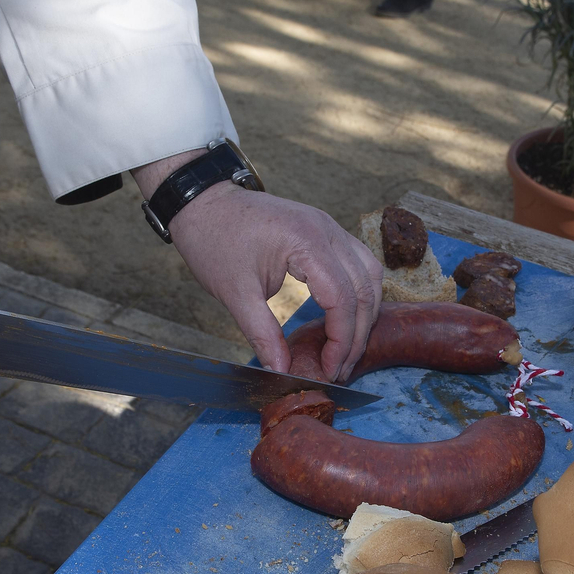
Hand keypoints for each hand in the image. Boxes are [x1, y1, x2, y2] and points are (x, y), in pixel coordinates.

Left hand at [130, 150, 381, 379]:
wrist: (203, 203)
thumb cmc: (214, 241)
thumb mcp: (234, 293)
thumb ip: (262, 332)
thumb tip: (281, 369)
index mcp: (306, 242)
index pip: (343, 298)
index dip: (341, 340)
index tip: (330, 370)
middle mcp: (327, 230)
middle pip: (364, 288)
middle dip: (357, 334)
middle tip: (339, 369)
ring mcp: (330, 228)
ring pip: (370, 275)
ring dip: (364, 313)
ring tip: (346, 348)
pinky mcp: (325, 231)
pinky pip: (358, 263)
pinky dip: (358, 293)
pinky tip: (346, 317)